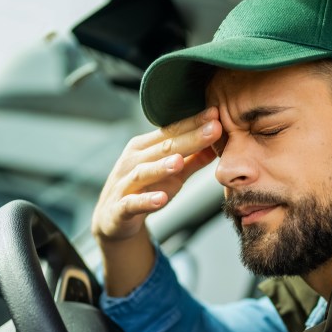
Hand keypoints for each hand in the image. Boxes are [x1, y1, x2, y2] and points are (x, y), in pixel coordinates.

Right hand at [92, 107, 220, 243]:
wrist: (113, 219)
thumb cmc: (145, 190)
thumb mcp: (173, 176)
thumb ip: (194, 161)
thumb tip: (218, 145)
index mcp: (145, 147)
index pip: (173, 132)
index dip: (195, 123)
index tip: (216, 112)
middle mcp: (133, 161)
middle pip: (164, 147)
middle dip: (190, 138)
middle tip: (214, 128)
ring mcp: (124, 184)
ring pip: (144, 172)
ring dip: (161, 167)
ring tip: (180, 161)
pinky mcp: (119, 208)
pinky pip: (132, 203)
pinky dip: (146, 201)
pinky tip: (161, 199)